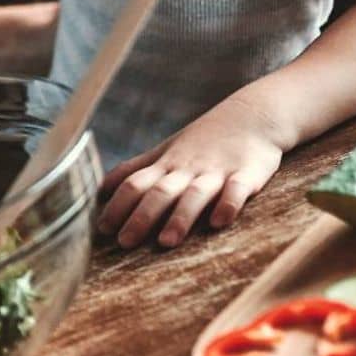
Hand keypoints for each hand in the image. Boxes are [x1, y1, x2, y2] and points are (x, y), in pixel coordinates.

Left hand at [95, 109, 283, 249]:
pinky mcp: (247, 173)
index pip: (135, 184)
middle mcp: (188, 168)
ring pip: (195, 193)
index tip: (102, 230)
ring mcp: (217, 171)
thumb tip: (101, 188)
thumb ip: (136, 169)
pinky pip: (237, 189)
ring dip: (180, 216)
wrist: (254, 113)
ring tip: (166, 241)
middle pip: (160, 191)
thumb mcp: (166, 150)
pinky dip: (229, 204)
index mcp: (167, 165)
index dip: (117, 205)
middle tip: (125, 242)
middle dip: (141, 216)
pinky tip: (219, 222)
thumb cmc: (204, 138)